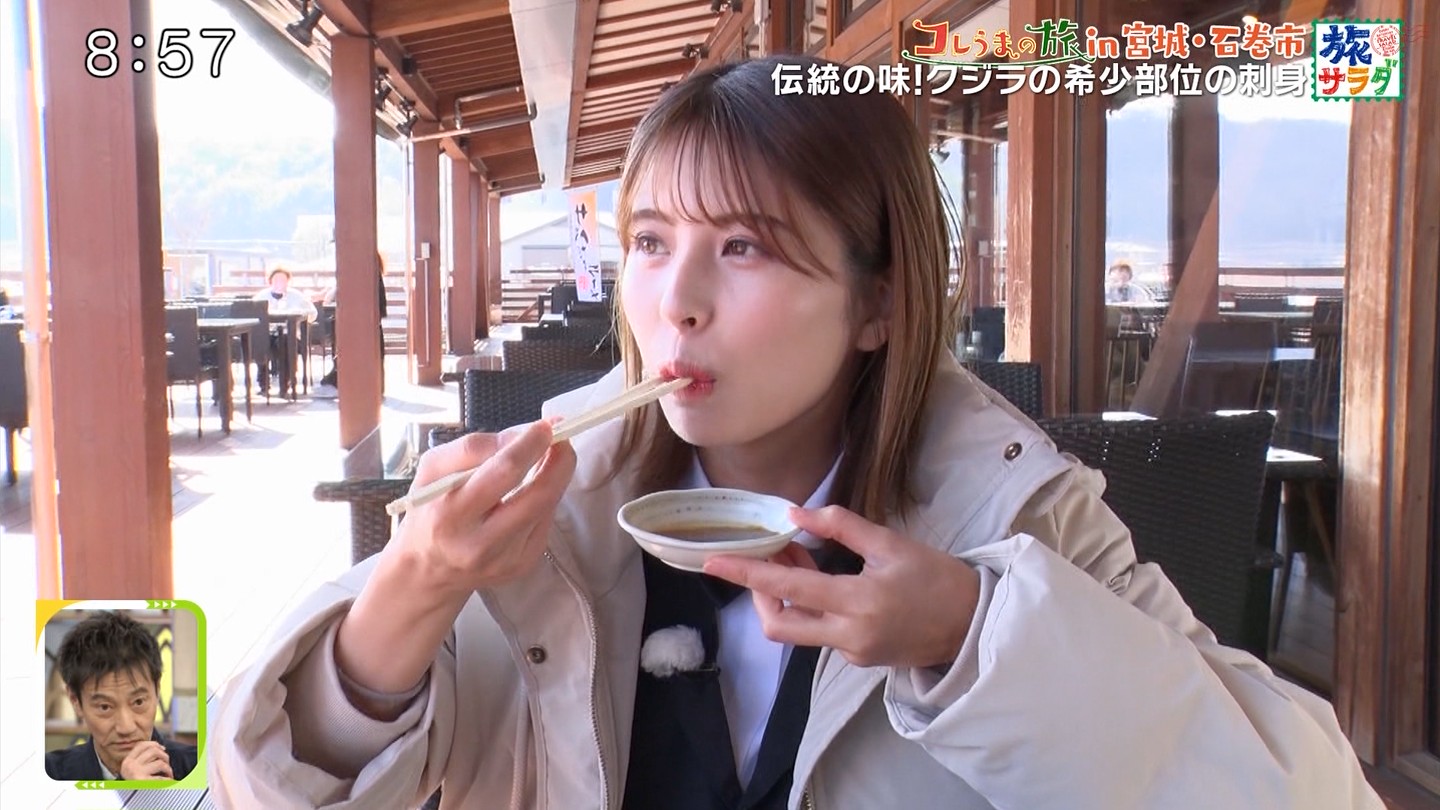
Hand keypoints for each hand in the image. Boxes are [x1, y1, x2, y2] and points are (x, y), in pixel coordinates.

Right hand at [118, 741, 172, 779]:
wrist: (127, 801)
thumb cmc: (135, 783)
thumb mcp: (134, 768)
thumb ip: (142, 758)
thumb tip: (159, 746)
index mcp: (127, 761)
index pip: (141, 745)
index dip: (154, 744)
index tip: (162, 749)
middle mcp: (130, 766)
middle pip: (153, 750)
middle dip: (164, 755)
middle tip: (166, 763)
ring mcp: (136, 774)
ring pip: (160, 762)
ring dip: (168, 768)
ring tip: (168, 774)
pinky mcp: (144, 783)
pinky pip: (163, 777)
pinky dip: (169, 779)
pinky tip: (168, 781)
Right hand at [385, 420, 576, 598]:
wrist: (427, 571)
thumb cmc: (428, 510)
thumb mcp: (432, 470)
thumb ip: (471, 447)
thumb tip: (519, 436)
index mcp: (450, 515)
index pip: (503, 472)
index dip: (530, 445)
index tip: (545, 426)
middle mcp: (480, 544)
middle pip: (537, 495)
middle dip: (558, 461)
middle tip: (562, 438)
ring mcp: (506, 559)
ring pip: (546, 507)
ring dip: (556, 476)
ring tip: (552, 456)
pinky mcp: (523, 565)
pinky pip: (545, 522)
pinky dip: (545, 499)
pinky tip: (531, 491)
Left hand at [703, 506, 979, 668]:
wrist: (973, 624)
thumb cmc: (937, 577)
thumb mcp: (891, 543)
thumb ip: (840, 527)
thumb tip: (794, 514)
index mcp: (858, 601)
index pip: (789, 588)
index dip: (748, 573)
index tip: (714, 562)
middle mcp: (848, 634)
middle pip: (779, 623)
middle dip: (759, 592)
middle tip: (765, 557)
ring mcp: (851, 652)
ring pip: (797, 630)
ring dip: (787, 595)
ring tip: (800, 556)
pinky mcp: (858, 659)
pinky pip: (820, 633)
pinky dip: (812, 606)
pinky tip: (825, 580)